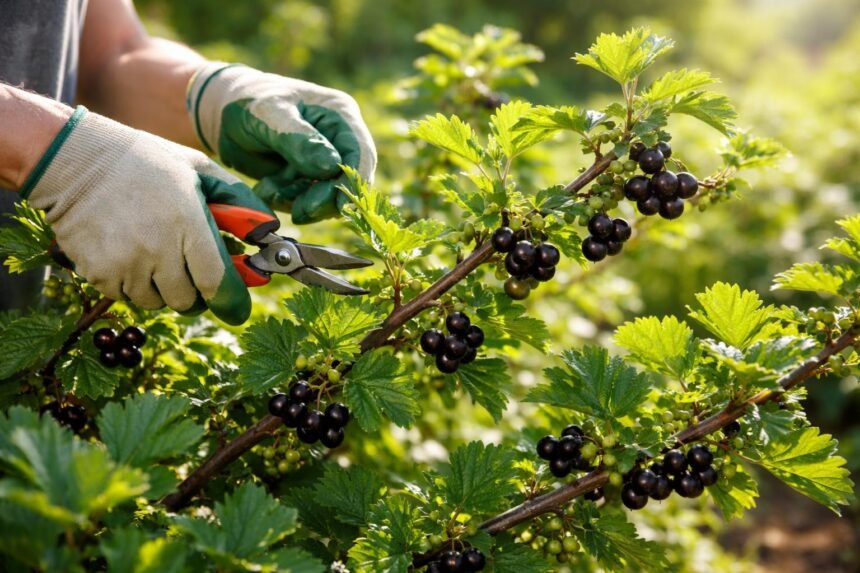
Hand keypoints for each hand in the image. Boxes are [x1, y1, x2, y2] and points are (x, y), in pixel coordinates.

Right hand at [21, 107, 276, 324]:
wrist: (72, 158)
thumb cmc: (145, 162)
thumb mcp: (199, 169)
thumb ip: (239, 201)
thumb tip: (270, 230)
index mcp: (188, 223)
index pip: (217, 283)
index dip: (231, 302)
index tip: (237, 308)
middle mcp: (157, 249)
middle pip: (188, 300)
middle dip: (196, 292)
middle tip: (190, 270)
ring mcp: (125, 265)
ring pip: (157, 302)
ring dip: (162, 288)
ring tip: (154, 254)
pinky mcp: (98, 273)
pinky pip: (126, 297)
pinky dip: (132, 285)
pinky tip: (127, 253)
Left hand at [187, 63, 376, 223]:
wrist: (221, 112)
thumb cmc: (247, 102)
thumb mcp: (269, 115)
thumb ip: (300, 140)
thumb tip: (332, 167)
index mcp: (340, 115)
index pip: (360, 154)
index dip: (353, 183)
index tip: (337, 205)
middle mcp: (338, 138)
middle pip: (348, 180)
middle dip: (324, 199)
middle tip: (300, 211)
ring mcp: (323, 160)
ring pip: (327, 196)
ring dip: (300, 201)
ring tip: (269, 189)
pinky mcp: (307, 177)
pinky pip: (306, 200)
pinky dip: (287, 200)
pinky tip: (266, 188)